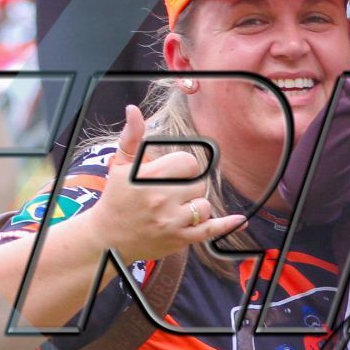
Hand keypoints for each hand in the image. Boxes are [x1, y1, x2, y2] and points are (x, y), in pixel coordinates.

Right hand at [84, 105, 245, 261]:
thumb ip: (131, 137)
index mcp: (149, 178)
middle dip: (190, 185)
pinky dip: (227, 225)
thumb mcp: (120, 166)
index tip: (172, 173)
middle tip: (172, 192)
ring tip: (178, 208)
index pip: (189, 163)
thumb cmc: (116, 199)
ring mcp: (172, 222)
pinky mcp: (180, 240)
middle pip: (199, 183)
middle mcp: (162, 199)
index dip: (183, 167)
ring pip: (205, 206)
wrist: (108, 239)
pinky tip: (240, 220)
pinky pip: (210, 230)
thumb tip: (133, 110)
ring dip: (197, 205)